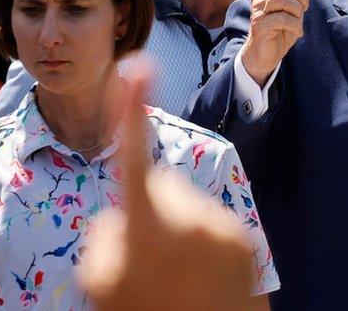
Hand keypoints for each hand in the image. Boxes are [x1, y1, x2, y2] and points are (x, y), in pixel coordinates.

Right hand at [78, 64, 255, 310]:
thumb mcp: (99, 282)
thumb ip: (104, 235)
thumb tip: (123, 212)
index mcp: (147, 224)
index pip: (132, 155)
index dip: (130, 108)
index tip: (136, 66)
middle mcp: (191, 215)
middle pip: (161, 185)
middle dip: (152, 206)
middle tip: (146, 257)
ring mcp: (224, 226)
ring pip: (190, 206)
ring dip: (180, 227)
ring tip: (176, 275)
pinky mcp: (248, 239)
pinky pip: (216, 223)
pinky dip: (206, 243)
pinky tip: (201, 278)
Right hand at [241, 0, 309, 85]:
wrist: (266, 54)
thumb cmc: (281, 30)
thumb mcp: (291, 9)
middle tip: (304, 10)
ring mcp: (257, 9)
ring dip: (297, 10)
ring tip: (298, 21)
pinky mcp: (259, 25)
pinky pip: (281, 18)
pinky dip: (295, 25)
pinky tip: (296, 32)